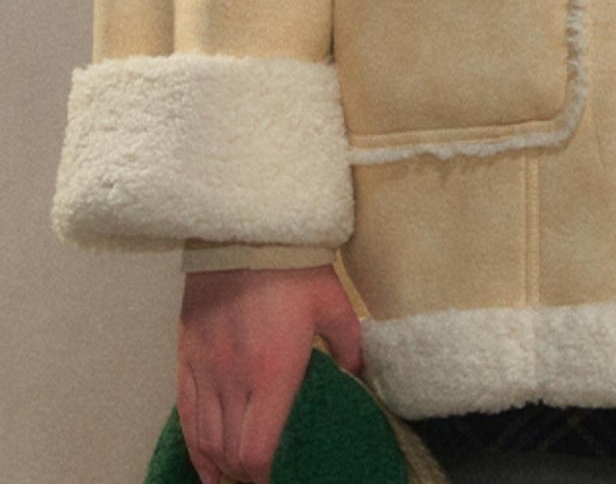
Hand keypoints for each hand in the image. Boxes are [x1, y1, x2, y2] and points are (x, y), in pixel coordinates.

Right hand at [177, 265, 363, 483]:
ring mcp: (206, 368)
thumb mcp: (333, 303)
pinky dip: (191, 442)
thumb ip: (350, 345)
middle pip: (230, 451)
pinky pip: (184, 410)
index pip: (257, 450)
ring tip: (227, 482)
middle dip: (243, 475)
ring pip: (204, 437)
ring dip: (215, 466)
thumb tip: (360, 374)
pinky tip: (201, 459)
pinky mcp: (186, 353)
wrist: (245, 228)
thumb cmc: (294, 265)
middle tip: (257, 479)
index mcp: (273, 373)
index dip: (263, 477)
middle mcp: (234, 379)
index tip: (274, 481)